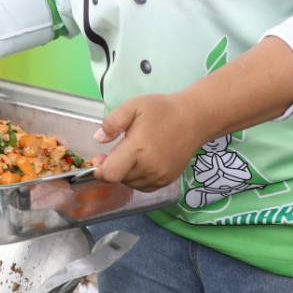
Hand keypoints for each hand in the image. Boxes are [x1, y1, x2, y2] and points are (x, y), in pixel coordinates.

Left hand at [91, 92, 208, 190]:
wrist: (194, 119)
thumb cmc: (162, 110)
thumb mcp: (133, 106)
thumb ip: (113, 122)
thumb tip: (98, 139)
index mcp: (138, 150)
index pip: (110, 174)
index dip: (99, 169)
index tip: (99, 157)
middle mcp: (149, 168)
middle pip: (119, 179)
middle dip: (113, 167)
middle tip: (119, 148)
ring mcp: (160, 176)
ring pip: (131, 184)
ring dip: (125, 173)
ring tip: (132, 153)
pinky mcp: (168, 180)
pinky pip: (144, 186)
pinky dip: (137, 178)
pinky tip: (141, 162)